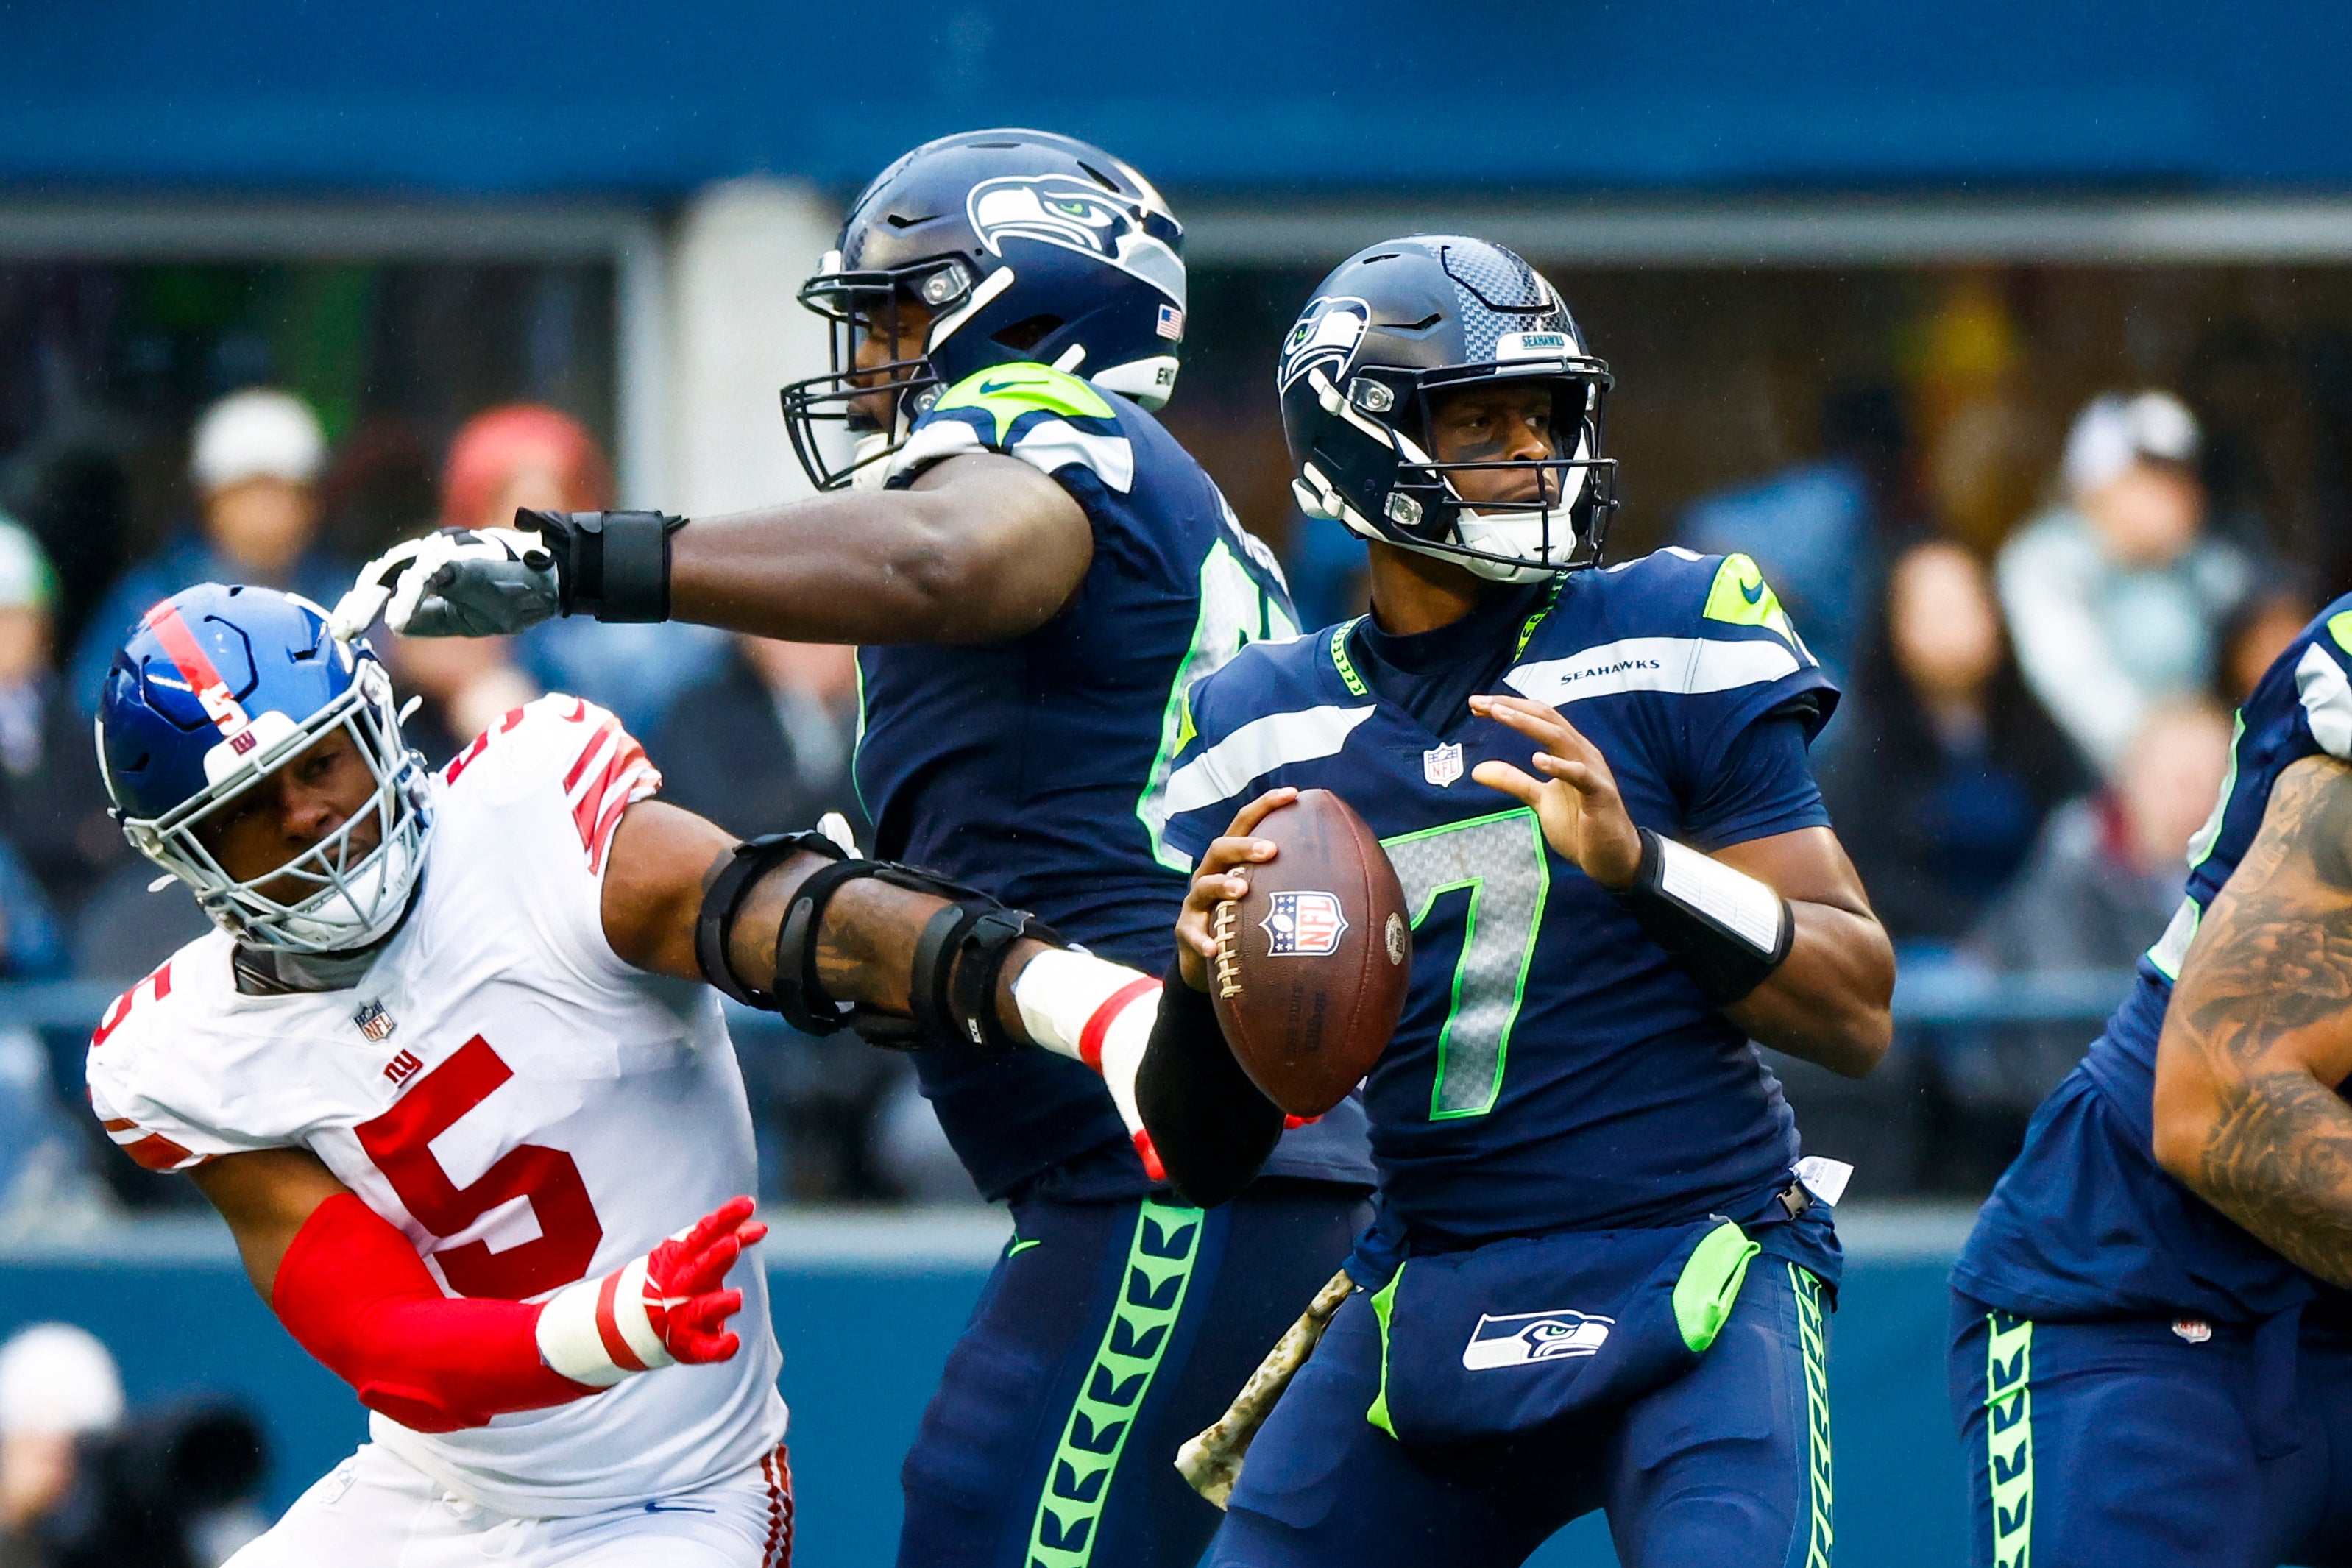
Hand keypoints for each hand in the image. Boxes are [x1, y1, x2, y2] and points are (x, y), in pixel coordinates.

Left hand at [330, 527, 558, 640]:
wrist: (552, 580)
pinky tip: (394, 619)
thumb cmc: (513, 596)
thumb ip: (430, 620)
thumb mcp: (466, 620)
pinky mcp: (460, 560)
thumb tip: (393, 625)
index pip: (385, 586)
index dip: (362, 607)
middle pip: (382, 576)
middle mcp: (432, 559)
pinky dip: (408, 597)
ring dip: (373, 600)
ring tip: (354, 624)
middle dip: (358, 605)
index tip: (343, 632)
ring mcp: (445, 556)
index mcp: (431, 575)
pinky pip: (427, 577)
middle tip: (341, 631)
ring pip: (397, 572)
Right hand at [536, 1195, 767, 1385]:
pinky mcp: (688, 1345)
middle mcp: (679, 1286)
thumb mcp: (697, 1254)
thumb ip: (728, 1238)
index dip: (725, 1219)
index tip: (748, 1204)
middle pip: (698, 1269)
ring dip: (718, 1304)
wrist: (638, 1321)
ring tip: (738, 1298)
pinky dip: (718, 1348)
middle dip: (715, 1257)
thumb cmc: (679, 1278)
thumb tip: (760, 1226)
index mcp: (680, 1258)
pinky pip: (703, 1348)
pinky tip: (733, 1343)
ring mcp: (682, 1316)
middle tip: (733, 1243)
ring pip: (700, 1310)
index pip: (703, 1234)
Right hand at [1175, 788, 1296, 991]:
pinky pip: (1191, 934)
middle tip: (1272, 850)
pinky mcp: (1187, 931)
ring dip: (1222, 886)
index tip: (1294, 794)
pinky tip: (1214, 949)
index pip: (1246, 823)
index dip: (1266, 805)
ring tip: (1243, 891)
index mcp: (1232, 860)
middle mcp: (1211, 874)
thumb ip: (1298, 883)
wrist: (1208, 959)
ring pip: (1204, 886)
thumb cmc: (1247, 921)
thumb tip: (1359, 874)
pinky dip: (1202, 940)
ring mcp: (1196, 903)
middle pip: (1220, 848)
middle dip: (1245, 846)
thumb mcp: (1268, 897)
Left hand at [1469, 694, 1642, 887]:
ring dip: (1528, 724)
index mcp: (1569, 750)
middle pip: (1547, 717)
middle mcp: (1581, 752)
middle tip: (1478, 702)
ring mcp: (1592, 771)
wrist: (1611, 857)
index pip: (1538, 718)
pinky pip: (1580, 774)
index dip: (1509, 708)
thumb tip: (1477, 770)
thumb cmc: (1580, 825)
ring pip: (1561, 737)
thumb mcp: (1539, 799)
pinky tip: (1538, 759)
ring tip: (1500, 714)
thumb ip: (1513, 781)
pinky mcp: (1599, 794)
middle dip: (1511, 707)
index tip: (1476, 705)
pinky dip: (1560, 765)